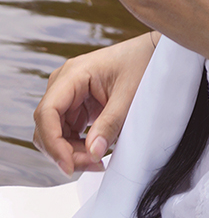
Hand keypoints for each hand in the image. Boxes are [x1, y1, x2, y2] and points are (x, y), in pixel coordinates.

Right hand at [32, 33, 156, 175]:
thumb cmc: (141, 63)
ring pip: (55, 133)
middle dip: (64, 152)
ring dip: (71, 152)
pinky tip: (96, 151)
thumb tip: (93, 153)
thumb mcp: (129, 94)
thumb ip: (110, 123)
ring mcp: (68, 95)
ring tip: (98, 160)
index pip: (47, 113)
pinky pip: (67, 131)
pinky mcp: (76, 105)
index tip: (69, 165)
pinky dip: (77, 146)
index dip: (52, 142)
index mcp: (72, 74)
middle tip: (93, 164)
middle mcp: (64, 84)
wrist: (151, 52)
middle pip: (47, 127)